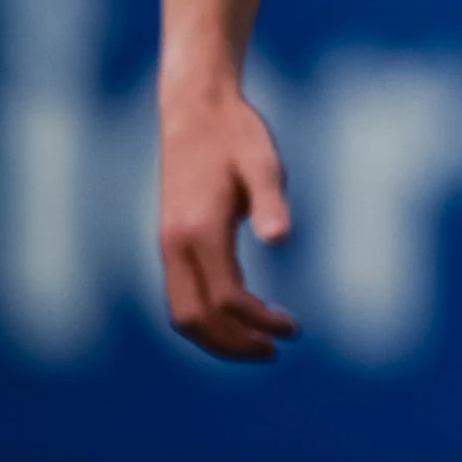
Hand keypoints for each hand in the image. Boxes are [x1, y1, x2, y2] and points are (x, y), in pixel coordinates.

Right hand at [158, 84, 298, 361]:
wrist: (196, 111)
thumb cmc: (236, 135)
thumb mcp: (263, 162)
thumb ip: (270, 201)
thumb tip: (280, 238)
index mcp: (199, 230)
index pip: (226, 298)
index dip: (258, 322)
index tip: (293, 330)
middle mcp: (175, 244)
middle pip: (194, 318)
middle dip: (233, 343)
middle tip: (276, 350)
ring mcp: (169, 244)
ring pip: (181, 312)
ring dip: (218, 337)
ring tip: (260, 343)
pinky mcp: (172, 241)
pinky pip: (182, 295)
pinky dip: (207, 317)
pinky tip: (240, 315)